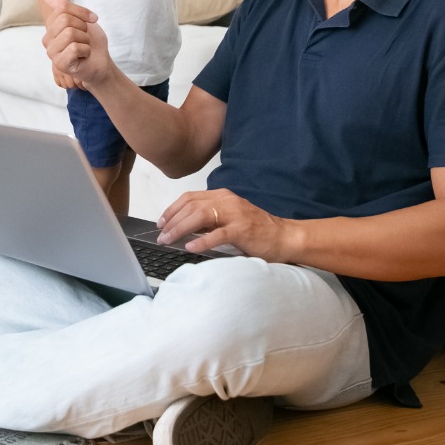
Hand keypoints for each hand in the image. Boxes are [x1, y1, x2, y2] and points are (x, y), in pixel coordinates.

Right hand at [41, 0, 108, 88]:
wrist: (101, 63)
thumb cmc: (91, 42)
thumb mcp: (81, 20)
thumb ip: (65, 7)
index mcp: (51, 27)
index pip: (62, 8)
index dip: (82, 12)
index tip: (93, 19)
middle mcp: (47, 39)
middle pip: (65, 20)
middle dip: (83, 27)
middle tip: (86, 37)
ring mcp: (52, 52)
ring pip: (70, 33)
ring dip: (85, 39)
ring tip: (85, 46)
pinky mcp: (59, 64)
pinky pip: (74, 48)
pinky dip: (86, 50)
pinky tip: (84, 56)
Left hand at [156, 188, 292, 258]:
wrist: (284, 237)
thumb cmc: (256, 231)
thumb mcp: (229, 219)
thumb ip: (209, 219)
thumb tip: (183, 226)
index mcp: (222, 196)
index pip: (190, 197)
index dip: (172, 209)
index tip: (160, 222)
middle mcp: (227, 201)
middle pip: (191, 206)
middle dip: (172, 221)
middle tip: (161, 235)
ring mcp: (235, 214)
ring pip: (200, 217)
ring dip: (180, 229)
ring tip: (169, 240)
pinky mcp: (243, 230)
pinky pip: (217, 234)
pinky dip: (201, 241)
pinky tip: (190, 247)